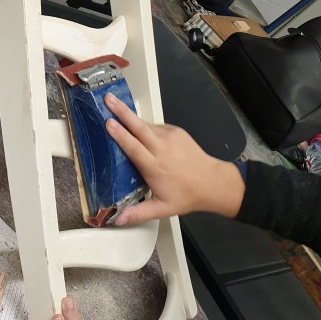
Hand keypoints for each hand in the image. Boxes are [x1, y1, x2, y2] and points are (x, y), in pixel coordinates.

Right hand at [104, 94, 244, 224]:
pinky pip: (156, 126)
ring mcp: (170, 137)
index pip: (134, 147)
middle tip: (108, 99)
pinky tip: (140, 132)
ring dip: (130, 116)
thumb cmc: (187, 195)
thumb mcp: (162, 208)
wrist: (213, 183)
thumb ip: (138, 213)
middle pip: (138, 126)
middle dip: (122, 111)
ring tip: (115, 106)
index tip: (109, 123)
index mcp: (155, 166)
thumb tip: (117, 220)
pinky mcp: (176, 131)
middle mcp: (161, 148)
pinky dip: (146, 127)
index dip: (120, 134)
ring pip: (145, 124)